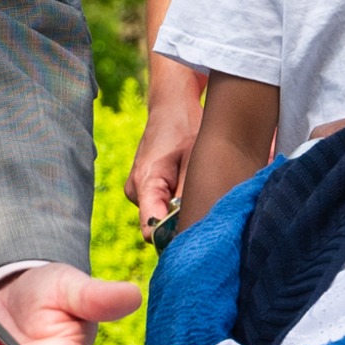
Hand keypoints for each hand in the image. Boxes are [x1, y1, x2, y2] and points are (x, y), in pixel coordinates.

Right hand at [127, 62, 204, 230]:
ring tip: (200, 191)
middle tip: (208, 211)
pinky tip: (191, 187)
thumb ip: (188, 198)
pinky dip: (178, 203)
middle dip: (182, 225)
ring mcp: (138, 190)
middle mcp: (135, 191)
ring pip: (162, 217)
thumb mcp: (195, 161)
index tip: (198, 236)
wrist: (172, 105)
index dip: (174, 239)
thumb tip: (191, 229)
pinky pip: (162, 206)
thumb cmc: (186, 128)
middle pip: (158, 227)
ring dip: (182, 212)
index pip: (151, 230)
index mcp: (144, 183)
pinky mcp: (145, 188)